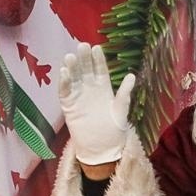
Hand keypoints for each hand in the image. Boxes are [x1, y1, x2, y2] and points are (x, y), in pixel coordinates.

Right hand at [58, 42, 135, 165]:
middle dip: (84, 58)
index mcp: (104, 88)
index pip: (100, 70)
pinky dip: (64, 82)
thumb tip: (131, 75)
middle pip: (85, 70)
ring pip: (74, 78)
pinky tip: (64, 72)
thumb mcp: (121, 111)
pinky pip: (64, 92)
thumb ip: (124, 94)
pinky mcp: (68, 105)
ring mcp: (78, 96)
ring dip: (72, 67)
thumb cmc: (114, 130)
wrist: (102, 149)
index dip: (98, 60)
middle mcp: (90, 89)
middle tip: (82, 46)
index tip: (97, 48)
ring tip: (71, 57)